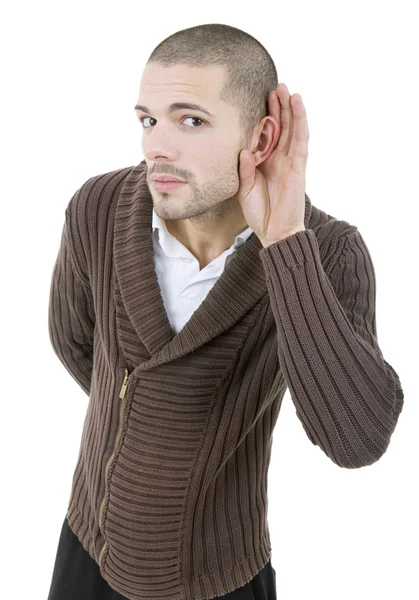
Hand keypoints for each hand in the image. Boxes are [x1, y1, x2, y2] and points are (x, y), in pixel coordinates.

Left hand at [236, 83, 308, 245]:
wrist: (273, 232)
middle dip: (279, 106)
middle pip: (281, 127)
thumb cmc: (259, 212)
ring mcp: (290, 162)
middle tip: (275, 85)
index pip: (266, 134)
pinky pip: (301, 141)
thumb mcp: (244, 189)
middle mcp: (279, 159)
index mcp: (265, 162)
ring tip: (287, 89)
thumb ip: (244, 169)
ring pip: (292, 129)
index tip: (259, 97)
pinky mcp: (299, 167)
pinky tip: (299, 107)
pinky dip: (301, 123)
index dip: (265, 116)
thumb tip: (244, 150)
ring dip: (291, 109)